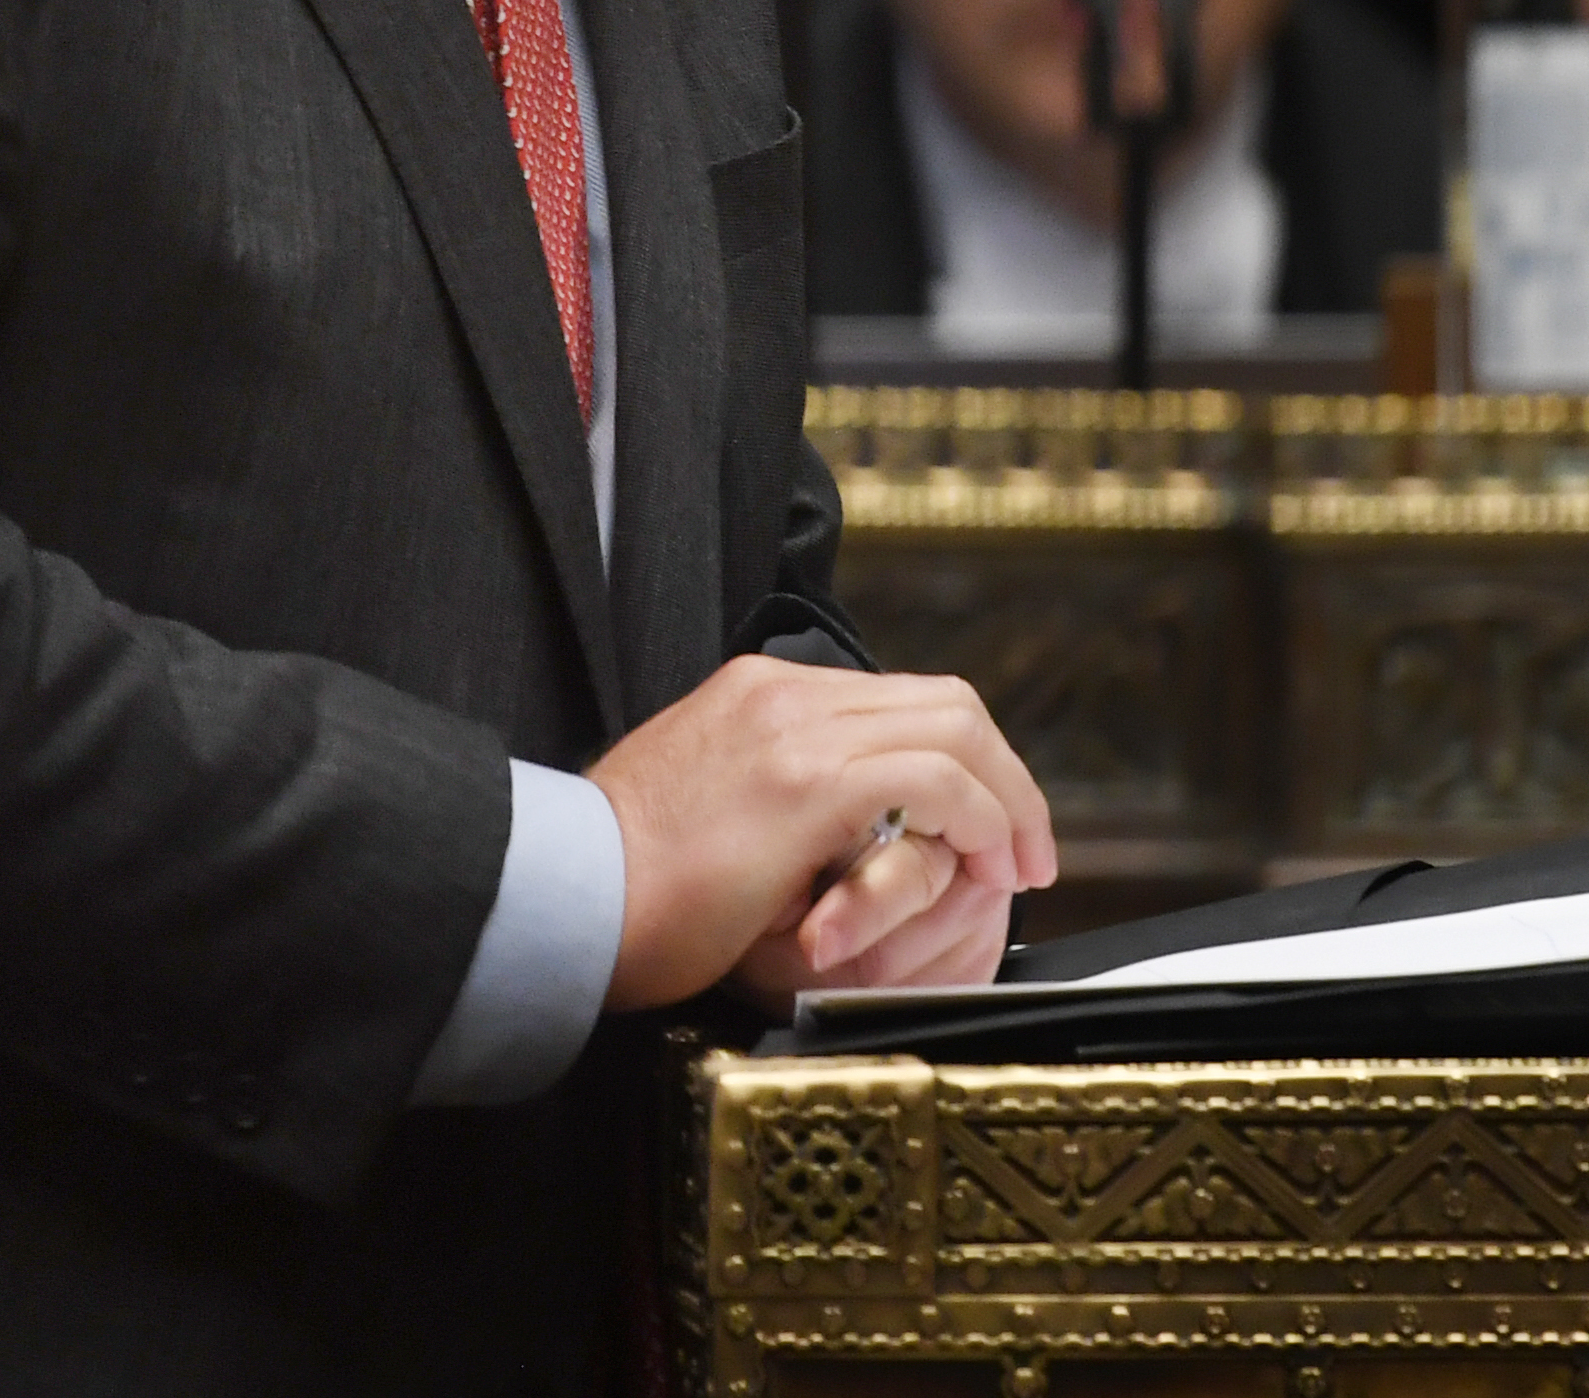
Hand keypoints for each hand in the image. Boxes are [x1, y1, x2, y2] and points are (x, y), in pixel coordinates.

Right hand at [584, 656, 1054, 1009]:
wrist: (560, 896)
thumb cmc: (623, 883)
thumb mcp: (707, 807)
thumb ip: (769, 791)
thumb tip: (835, 827)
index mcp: (759, 691)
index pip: (900, 698)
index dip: (967, 758)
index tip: (987, 825)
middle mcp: (782, 691)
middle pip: (945, 700)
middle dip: (1007, 775)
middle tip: (1028, 848)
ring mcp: (792, 729)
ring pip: (954, 726)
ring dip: (1008, 801)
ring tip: (1020, 865)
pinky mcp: (803, 783)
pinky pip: (934, 777)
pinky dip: (979, 817)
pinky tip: (985, 864)